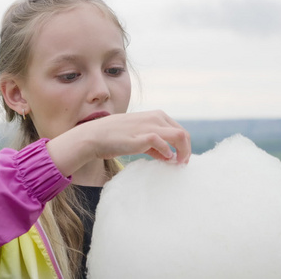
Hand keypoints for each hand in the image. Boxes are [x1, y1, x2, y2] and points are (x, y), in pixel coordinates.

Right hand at [47, 110, 190, 176]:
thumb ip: (154, 146)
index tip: (179, 159)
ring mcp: (150, 126)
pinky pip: (164, 143)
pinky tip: (164, 160)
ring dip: (183, 152)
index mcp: (155, 116)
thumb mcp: (138, 138)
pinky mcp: (144, 136)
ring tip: (178, 164)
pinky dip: (168, 153)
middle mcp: (156, 118)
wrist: (94, 136)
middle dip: (186, 150)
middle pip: (183, 133)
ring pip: (180, 136)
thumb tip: (169, 156)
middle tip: (182, 164)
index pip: (179, 129)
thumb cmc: (114, 138)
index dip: (183, 145)